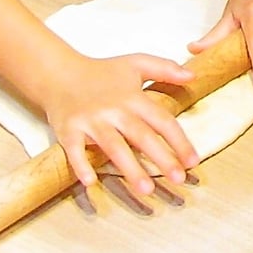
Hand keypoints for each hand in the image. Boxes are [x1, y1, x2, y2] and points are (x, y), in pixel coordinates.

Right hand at [41, 50, 198, 197]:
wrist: (59, 73)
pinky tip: (91, 182)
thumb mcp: (135, 63)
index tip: (193, 161)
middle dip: (161, 158)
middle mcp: (113, 110)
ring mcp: (90, 121)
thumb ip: (165, 68)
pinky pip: (74, 150)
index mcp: (132, 96)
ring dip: (130, 169)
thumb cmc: (101, 72)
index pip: (161, 120)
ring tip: (146, 189)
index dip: (179, 140)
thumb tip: (192, 74)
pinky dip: (81, 165)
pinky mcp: (68, 130)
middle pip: (141, 136)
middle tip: (179, 179)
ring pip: (113, 146)